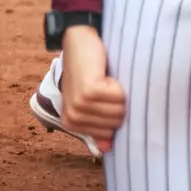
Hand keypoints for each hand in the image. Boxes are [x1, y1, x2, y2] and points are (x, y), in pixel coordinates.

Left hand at [61, 26, 125, 151]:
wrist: (79, 41)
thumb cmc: (87, 71)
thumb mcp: (90, 101)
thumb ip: (98, 124)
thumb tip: (107, 148)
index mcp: (71, 124)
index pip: (108, 134)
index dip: (112, 113)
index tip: (101, 98)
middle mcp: (73, 117)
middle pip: (115, 122)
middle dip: (116, 103)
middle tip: (103, 87)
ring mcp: (80, 104)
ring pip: (119, 109)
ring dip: (118, 92)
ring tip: (104, 80)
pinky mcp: (89, 91)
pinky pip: (120, 96)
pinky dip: (118, 83)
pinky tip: (104, 74)